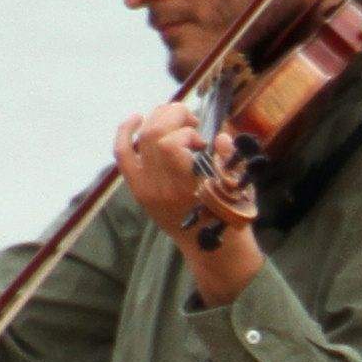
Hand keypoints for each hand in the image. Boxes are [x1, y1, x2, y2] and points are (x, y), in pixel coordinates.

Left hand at [113, 101, 251, 247]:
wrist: (209, 246)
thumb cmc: (229, 214)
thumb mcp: (239, 187)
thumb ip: (230, 159)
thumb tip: (219, 136)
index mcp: (187, 188)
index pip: (170, 146)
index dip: (186, 133)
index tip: (202, 142)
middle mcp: (162, 188)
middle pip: (153, 134)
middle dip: (174, 115)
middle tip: (192, 121)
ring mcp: (146, 188)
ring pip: (140, 137)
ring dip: (159, 118)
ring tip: (177, 120)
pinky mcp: (138, 189)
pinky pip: (123, 154)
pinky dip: (125, 132)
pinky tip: (137, 118)